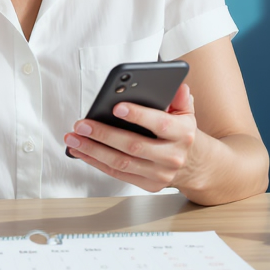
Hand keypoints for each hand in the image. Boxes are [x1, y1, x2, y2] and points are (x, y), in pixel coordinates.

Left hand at [64, 83, 199, 192]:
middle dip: (104, 134)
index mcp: (183, 134)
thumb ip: (180, 98)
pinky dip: (97, 163)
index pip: (160, 124)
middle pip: (133, 146)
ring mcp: (160, 173)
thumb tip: (177, 85)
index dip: (139, 115)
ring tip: (74, 139)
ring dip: (93, 151)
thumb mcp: (187, 113)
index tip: (116, 106)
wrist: (195, 165)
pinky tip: (82, 152)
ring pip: (122, 163)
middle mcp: (172, 156)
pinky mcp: (148, 185)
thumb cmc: (182, 134)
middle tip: (81, 124)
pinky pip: (118, 173)